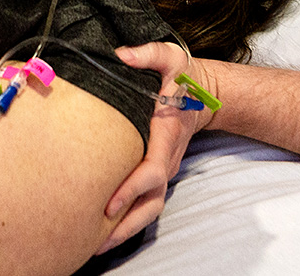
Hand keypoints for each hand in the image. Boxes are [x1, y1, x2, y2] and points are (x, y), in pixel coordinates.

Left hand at [98, 42, 213, 252]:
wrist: (205, 94)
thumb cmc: (182, 76)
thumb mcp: (169, 57)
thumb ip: (148, 54)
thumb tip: (121, 55)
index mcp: (167, 135)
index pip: (152, 172)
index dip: (131, 190)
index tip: (108, 205)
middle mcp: (167, 159)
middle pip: (151, 204)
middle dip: (126, 227)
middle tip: (94, 244)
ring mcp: (164, 168)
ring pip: (149, 209)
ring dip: (125, 230)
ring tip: (94, 246)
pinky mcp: (157, 172)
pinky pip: (145, 202)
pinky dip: (127, 220)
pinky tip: (102, 229)